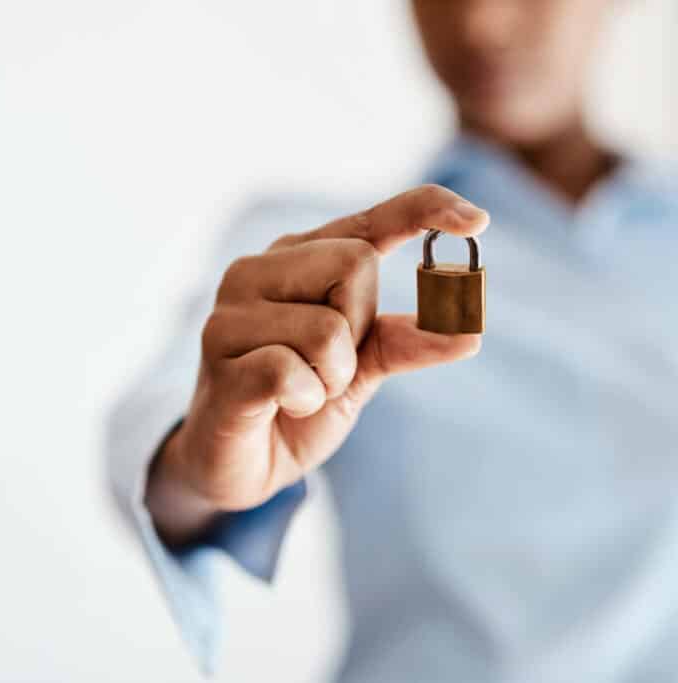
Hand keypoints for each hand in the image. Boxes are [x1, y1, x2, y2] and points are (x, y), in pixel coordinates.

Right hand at [145, 185, 489, 544]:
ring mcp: (229, 316)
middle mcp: (254, 273)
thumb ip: (404, 342)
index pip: (367, 220)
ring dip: (333, 377)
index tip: (477, 221)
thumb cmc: (294, 404)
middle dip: (361, 326)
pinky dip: (307, 399)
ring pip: (329, 327)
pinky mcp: (220, 364)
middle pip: (356, 263)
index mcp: (292, 260)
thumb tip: (470, 331)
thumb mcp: (360, 371)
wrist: (237, 466)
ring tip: (300, 393)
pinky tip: (282, 407)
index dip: (424, 210)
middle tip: (329, 367)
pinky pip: (293, 371)